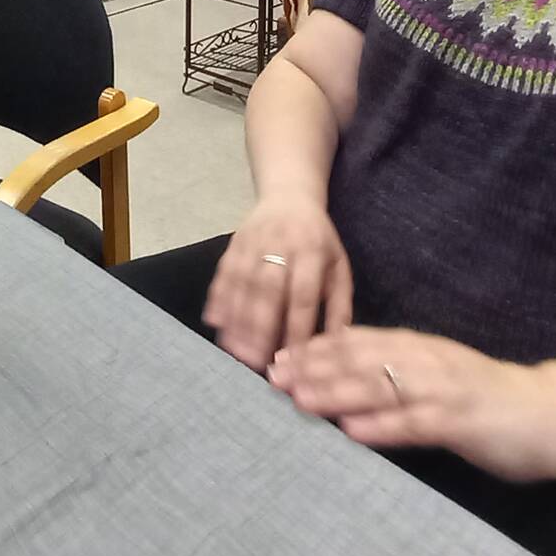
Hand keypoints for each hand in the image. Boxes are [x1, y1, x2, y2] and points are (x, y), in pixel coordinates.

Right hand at [202, 196, 352, 371]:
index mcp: (312, 251)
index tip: (295, 358)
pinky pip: (223, 272)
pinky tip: (215, 322)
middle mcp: (280, 244)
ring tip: (235, 350)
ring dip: (236, 319)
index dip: (298, 327)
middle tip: (256, 360)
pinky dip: (217, 297)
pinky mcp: (234, 242)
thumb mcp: (338, 264)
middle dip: (261, 327)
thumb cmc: (318, 238)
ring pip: (241, 284)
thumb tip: (337, 342)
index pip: (304, 294)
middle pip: (268, 290)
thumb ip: (340, 303)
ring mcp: (253, 242)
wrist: (289, 195)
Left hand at [269, 326, 555, 483]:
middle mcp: (426, 361)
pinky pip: (415, 423)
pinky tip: (352, 432)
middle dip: (312, 366)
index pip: (358, 341)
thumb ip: (401, 375)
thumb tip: (349, 379)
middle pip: (359, 358)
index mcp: (419, 348)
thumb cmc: (491, 400)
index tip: (278, 355)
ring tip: (297, 398)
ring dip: (335, 392)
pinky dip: (382, 426)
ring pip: (380, 385)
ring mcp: (443, 389)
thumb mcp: (440, 377)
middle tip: (272, 375)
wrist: (554, 413)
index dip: (315, 348)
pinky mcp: (461, 421)